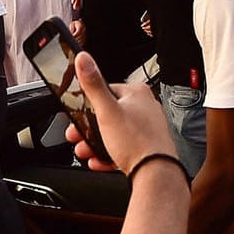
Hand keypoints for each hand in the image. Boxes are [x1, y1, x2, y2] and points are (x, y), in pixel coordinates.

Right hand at [62, 52, 172, 173]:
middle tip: (78, 137)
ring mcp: (147, 128)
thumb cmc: (137, 142)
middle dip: (89, 130)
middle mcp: (145, 108)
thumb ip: (93, 85)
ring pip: (114, 133)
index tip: (77, 117)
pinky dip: (109, 154)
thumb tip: (83, 59)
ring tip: (86, 151)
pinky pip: (123, 147)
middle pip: (107, 115)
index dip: (88, 106)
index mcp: (137, 94)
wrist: (156, 175)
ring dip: (96, 143)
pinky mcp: (147, 146)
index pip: (105, 91)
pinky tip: (100, 161)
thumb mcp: (107, 111)